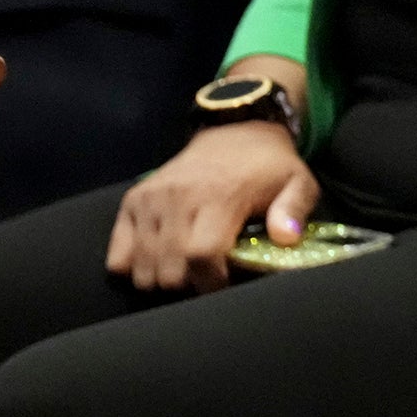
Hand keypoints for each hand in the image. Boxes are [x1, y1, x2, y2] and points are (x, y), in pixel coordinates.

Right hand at [106, 120, 320, 292]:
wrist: (236, 131)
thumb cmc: (269, 166)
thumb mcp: (298, 182)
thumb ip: (294, 210)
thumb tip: (285, 238)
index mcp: (220, 195)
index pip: (201, 255)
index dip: (211, 282)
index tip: (223, 284)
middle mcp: (178, 196)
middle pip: (168, 269)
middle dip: (188, 283)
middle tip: (205, 274)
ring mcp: (151, 198)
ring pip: (142, 268)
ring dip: (162, 278)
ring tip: (185, 266)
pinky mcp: (133, 200)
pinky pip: (118, 256)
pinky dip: (134, 266)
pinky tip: (160, 257)